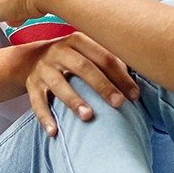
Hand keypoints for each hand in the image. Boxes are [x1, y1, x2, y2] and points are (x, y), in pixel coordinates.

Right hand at [21, 33, 139, 135]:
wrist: (32, 59)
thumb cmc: (72, 58)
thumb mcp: (87, 52)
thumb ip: (109, 60)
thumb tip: (142, 74)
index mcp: (78, 41)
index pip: (103, 56)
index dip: (120, 75)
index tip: (135, 95)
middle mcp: (59, 52)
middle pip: (83, 67)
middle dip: (102, 86)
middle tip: (118, 104)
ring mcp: (44, 69)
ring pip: (59, 84)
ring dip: (74, 101)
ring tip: (88, 117)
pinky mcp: (32, 85)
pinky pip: (37, 102)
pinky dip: (45, 117)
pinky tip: (54, 132)